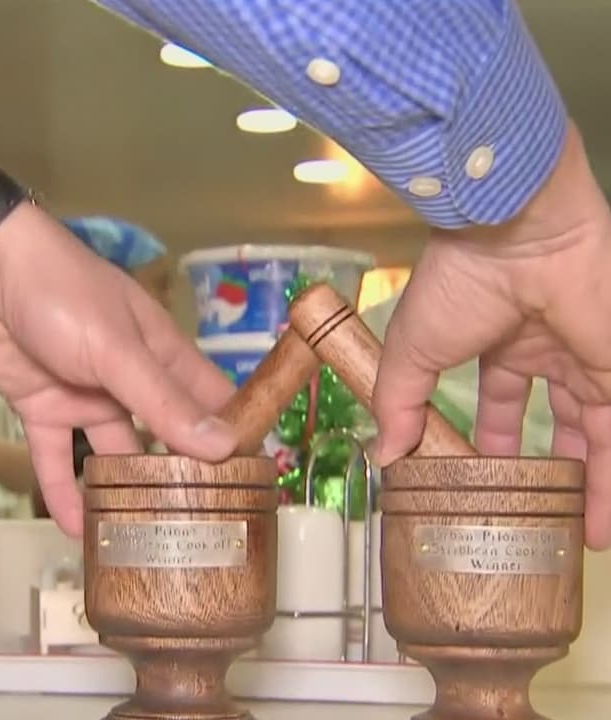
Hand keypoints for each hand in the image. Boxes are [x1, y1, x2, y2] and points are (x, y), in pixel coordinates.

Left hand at [0, 209, 239, 534]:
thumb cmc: (60, 291)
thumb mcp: (117, 349)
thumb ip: (163, 400)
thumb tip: (222, 446)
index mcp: (160, 352)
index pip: (211, 400)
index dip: (232, 438)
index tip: (254, 485)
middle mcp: (127, 378)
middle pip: (164, 435)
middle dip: (179, 477)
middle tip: (200, 532)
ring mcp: (84, 394)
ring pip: (112, 454)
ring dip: (123, 492)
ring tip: (140, 542)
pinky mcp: (41, 407)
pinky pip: (56, 458)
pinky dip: (63, 491)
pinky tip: (76, 529)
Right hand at [372, 121, 610, 548]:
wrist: (514, 235)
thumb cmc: (457, 282)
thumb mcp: (412, 352)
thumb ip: (400, 406)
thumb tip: (382, 457)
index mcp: (500, 340)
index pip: (502, 400)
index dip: (494, 440)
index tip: (484, 480)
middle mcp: (549, 351)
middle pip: (559, 423)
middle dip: (553, 471)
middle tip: (544, 520)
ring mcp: (587, 360)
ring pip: (594, 436)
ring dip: (591, 486)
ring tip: (581, 537)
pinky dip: (610, 478)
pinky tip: (598, 520)